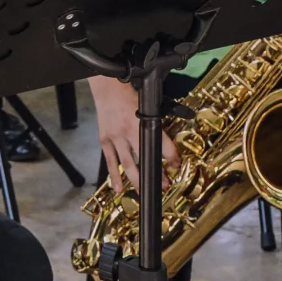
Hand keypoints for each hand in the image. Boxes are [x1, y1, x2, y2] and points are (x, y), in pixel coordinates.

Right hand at [90, 74, 175, 194]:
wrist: (108, 89)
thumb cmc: (129, 95)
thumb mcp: (148, 107)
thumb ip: (156, 124)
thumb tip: (164, 143)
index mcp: (142, 121)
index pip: (160, 142)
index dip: (170, 155)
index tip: (176, 163)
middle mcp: (128, 130)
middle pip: (144, 157)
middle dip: (155, 173)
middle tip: (164, 185)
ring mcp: (115, 137)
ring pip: (127, 163)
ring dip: (136, 179)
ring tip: (144, 191)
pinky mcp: (105, 140)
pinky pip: (110, 161)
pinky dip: (114, 176)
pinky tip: (118, 187)